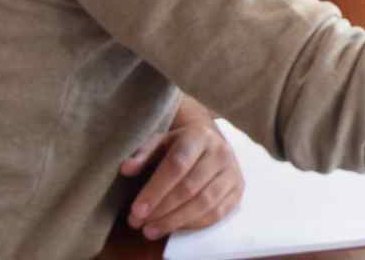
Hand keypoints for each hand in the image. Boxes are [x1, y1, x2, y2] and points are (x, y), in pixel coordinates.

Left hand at [120, 101, 243, 239]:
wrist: (211, 144)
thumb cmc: (179, 146)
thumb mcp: (160, 143)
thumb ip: (143, 154)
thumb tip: (126, 169)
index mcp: (199, 135)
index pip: (177, 165)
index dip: (156, 190)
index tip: (136, 210)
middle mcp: (221, 151)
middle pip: (190, 186)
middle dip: (161, 209)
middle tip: (138, 223)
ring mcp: (232, 171)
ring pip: (204, 202)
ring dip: (175, 220)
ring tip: (150, 230)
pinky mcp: (238, 189)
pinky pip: (217, 212)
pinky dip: (193, 224)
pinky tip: (173, 227)